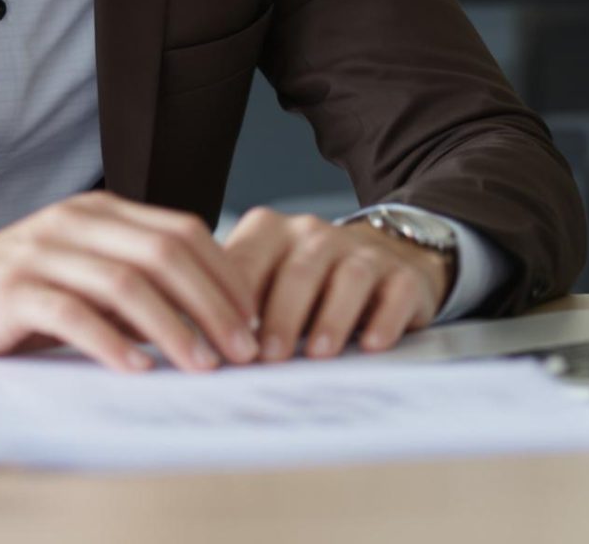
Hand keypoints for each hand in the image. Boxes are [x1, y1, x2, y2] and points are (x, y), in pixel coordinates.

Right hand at [0, 191, 260, 373]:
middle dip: (213, 303)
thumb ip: (134, 280)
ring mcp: (42, 252)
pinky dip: (112, 342)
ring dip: (175, 327)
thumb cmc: (14, 291)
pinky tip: (137, 369)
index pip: (183, 232)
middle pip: (165, 253)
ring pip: (126, 282)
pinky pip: (73, 312)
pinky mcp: (12, 290)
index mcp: (100, 212)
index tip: (254, 321)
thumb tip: (212, 316)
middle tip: (243, 349)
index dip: (226, 276)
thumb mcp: (82, 273)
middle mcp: (75, 222)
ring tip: (203, 365)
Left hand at [223, 208, 453, 361]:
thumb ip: (229, 305)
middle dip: (282, 315)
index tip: (223, 344)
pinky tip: (372, 345)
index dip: (233, 303)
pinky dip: (384, 320)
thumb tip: (187, 345)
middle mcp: (314, 234)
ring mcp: (361, 251)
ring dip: (331, 318)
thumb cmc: (307, 282)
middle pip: (298, 270)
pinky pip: (394, 293)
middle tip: (268, 356)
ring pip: (348, 277)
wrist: (386, 258)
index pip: (246, 261)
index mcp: (270, 231)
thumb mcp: (264, 281)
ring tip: (318, 354)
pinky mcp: (401, 274)